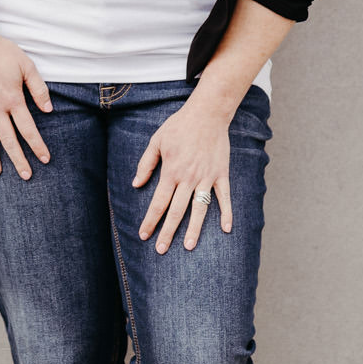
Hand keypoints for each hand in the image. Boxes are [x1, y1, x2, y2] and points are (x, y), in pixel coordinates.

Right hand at [0, 30, 52, 179]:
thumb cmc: (3, 53)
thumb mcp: (27, 66)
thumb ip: (38, 88)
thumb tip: (48, 109)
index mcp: (12, 99)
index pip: (27, 129)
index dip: (37, 145)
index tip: (45, 159)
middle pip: (8, 140)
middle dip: (18, 159)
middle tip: (27, 175)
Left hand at [132, 99, 231, 252]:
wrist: (207, 114)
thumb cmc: (179, 126)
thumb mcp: (156, 141)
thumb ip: (146, 164)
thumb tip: (136, 184)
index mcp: (171, 171)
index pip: (159, 202)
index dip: (150, 221)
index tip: (144, 235)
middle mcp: (188, 178)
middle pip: (177, 211)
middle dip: (168, 232)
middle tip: (161, 250)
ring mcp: (206, 177)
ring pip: (199, 209)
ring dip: (194, 229)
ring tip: (188, 246)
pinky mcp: (221, 174)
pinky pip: (224, 197)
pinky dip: (226, 213)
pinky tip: (226, 229)